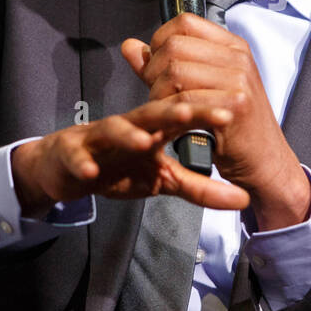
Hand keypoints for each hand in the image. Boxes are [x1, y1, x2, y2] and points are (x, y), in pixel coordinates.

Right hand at [11, 99, 250, 216]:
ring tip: (143, 141)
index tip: (231, 112)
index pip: (182, 115)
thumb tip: (243, 198)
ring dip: (127, 133)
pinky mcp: (71, 152)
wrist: (67, 165)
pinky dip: (81, 162)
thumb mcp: (163, 179)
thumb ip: (201, 187)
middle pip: (151, 114)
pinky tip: (89, 172)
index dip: (204, 113)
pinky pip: (76, 156)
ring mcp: (98, 137)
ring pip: (112, 129)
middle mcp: (128, 125)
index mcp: (153, 129)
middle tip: (191, 112)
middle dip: (170, 111)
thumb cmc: (119, 165)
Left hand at [121, 12, 310, 230]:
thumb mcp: (202, 88)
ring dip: (159, 96)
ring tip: (166, 112)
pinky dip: (170, 115)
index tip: (157, 66)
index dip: (160, 42)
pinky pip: (185, 101)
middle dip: (153, 73)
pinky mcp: (235, 104)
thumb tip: (130, 46)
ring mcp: (239, 79)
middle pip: (174, 47)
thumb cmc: (234, 128)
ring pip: (175, 73)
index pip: (184, 22)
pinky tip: (174, 125)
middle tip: (158, 96)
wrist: (265, 163)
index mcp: (232, 46)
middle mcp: (238, 58)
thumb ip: (163, 65)